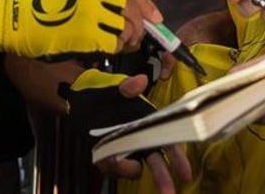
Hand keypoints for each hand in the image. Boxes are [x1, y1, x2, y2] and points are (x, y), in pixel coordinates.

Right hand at [0, 0, 160, 56]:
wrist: (21, 21)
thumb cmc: (52, 5)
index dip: (146, 5)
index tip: (155, 18)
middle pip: (132, 9)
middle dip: (140, 26)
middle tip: (136, 36)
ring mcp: (89, 9)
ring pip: (127, 28)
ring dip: (127, 39)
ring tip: (117, 42)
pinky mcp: (85, 32)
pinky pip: (114, 44)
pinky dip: (114, 49)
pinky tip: (105, 48)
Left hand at [73, 72, 190, 192]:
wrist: (79, 96)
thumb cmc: (103, 91)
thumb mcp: (114, 86)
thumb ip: (126, 87)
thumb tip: (139, 81)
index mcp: (148, 124)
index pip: (169, 144)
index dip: (178, 159)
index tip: (185, 174)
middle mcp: (140, 139)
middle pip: (156, 163)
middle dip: (163, 179)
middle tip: (168, 193)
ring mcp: (124, 149)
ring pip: (133, 168)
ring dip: (127, 169)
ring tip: (116, 161)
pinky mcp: (108, 154)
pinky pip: (112, 168)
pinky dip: (109, 166)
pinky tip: (102, 158)